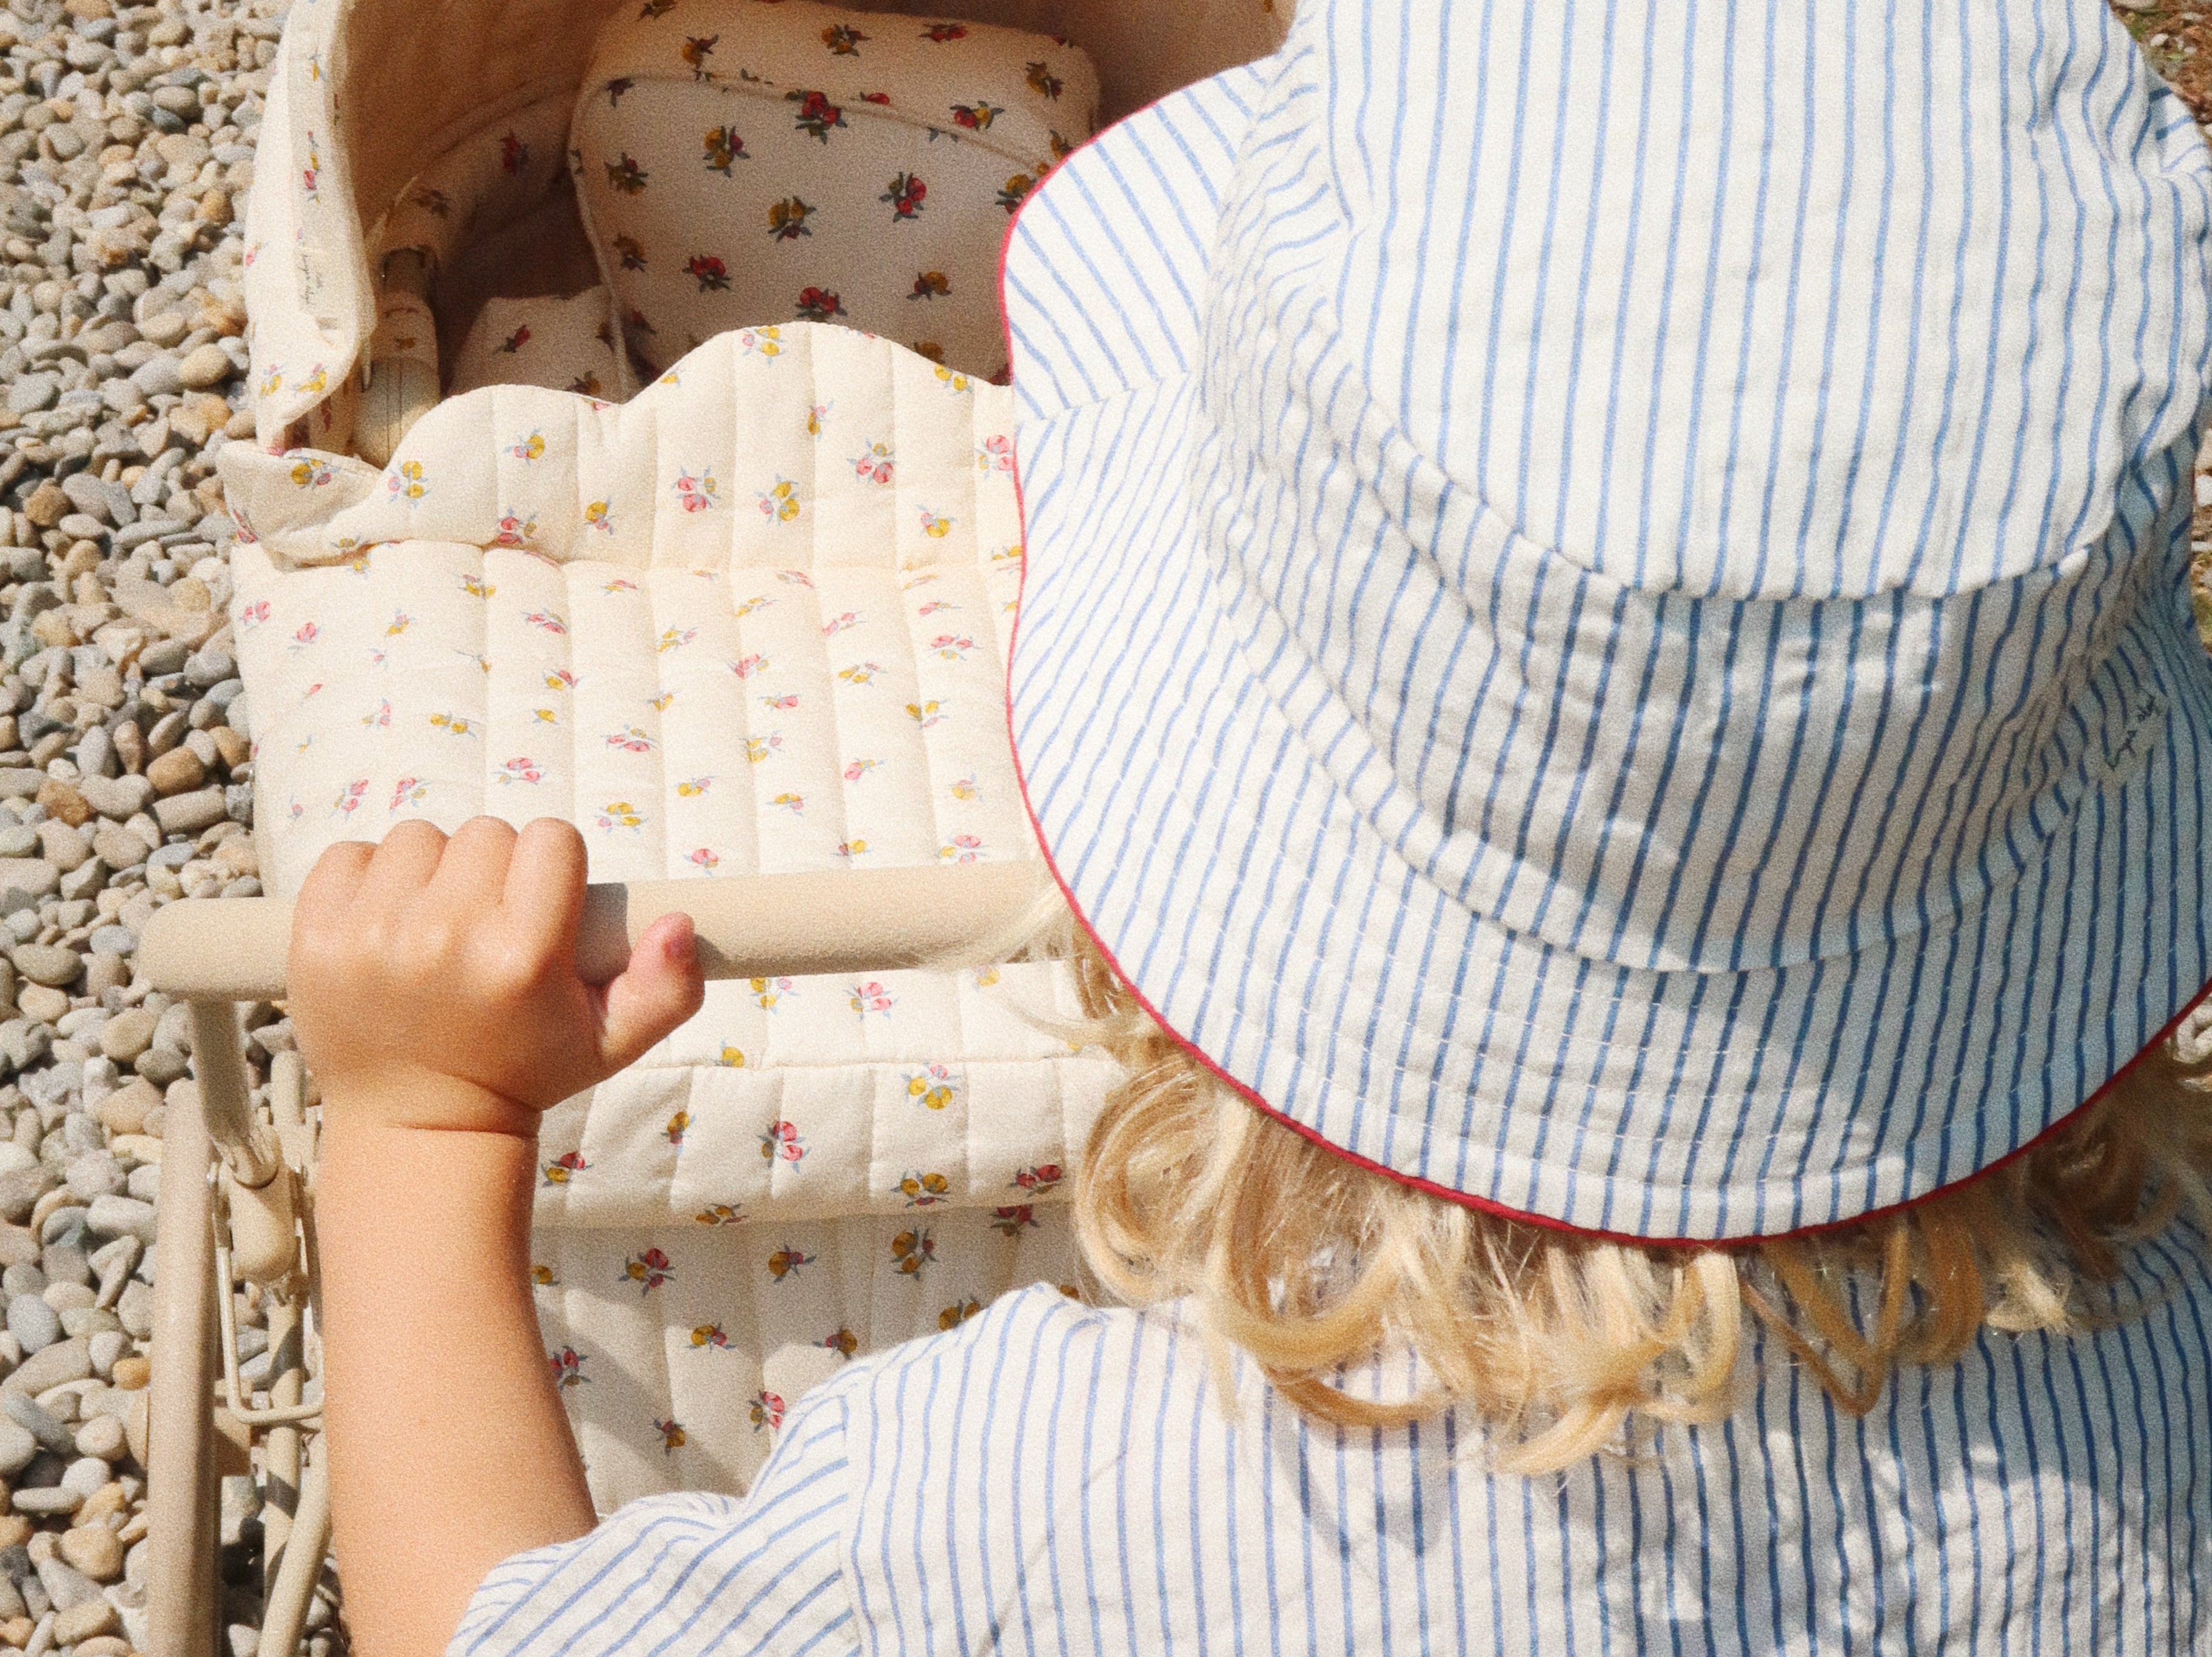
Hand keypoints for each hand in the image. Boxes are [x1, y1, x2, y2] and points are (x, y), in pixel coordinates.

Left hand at [289, 816, 703, 1137]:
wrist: (418, 1126)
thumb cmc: (524, 1070)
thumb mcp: (613, 1043)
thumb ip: (668, 987)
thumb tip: (679, 921)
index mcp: (521, 958)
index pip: (551, 839)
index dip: (552, 868)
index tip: (540, 907)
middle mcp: (445, 939)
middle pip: (486, 833)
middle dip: (493, 871)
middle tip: (487, 924)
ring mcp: (371, 937)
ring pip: (417, 837)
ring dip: (431, 872)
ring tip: (435, 925)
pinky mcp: (314, 939)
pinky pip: (347, 855)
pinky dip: (367, 880)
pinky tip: (386, 924)